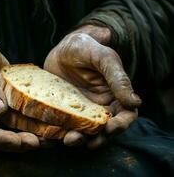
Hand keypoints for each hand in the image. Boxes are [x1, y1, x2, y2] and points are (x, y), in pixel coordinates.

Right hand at [0, 22, 41, 151]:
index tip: (20, 142)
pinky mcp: (6, 110)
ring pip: (10, 134)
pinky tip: (48, 128)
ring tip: (49, 140)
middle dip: (18, 144)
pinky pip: (18, 122)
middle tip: (39, 143)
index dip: (1, 139)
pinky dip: (32, 127)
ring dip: (28, 139)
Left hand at [44, 25, 141, 148]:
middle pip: (104, 129)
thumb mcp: (103, 57)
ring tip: (70, 140)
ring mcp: (81, 110)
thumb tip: (135, 102)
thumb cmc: (85, 48)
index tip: (111, 128)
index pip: (125, 116)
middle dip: (98, 138)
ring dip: (80, 138)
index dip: (121, 125)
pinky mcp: (65, 111)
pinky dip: (62, 131)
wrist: (61, 48)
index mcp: (115, 95)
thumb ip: (118, 78)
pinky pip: (66, 124)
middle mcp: (100, 106)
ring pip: (84, 130)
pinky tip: (54, 134)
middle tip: (89, 142)